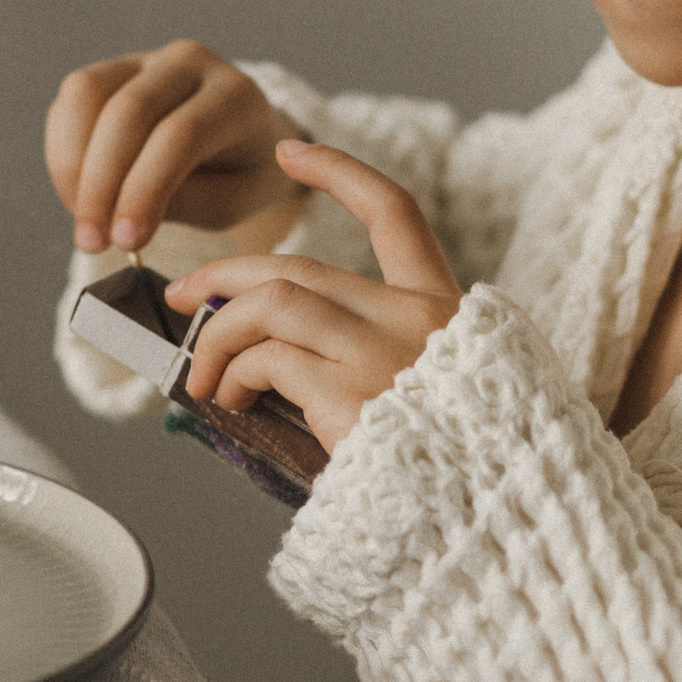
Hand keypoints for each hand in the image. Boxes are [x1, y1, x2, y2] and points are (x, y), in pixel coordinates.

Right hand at [46, 40, 307, 254]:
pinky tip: (77, 193)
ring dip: (71, 163)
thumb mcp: (232, 202)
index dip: (145, 189)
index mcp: (235, 94)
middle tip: (92, 241)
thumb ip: (183, 202)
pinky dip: (63, 151)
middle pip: (128, 110)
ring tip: (83, 219)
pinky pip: (71, 100)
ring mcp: (145, 59)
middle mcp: (189, 62)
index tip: (126, 241)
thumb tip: (118, 210)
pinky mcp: (110, 69)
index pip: (180, 134)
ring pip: (87, 92)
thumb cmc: (238, 175)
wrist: (240, 137)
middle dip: (101, 183)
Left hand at [164, 140, 459, 451]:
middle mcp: (419, 321)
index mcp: (446, 314)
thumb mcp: (431, 400)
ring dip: (219, 333)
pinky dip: (234, 371)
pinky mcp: (355, 393)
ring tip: (202, 373)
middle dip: (227, 276)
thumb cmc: (457, 478)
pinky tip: (229, 399)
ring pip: (274, 302)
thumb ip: (370, 365)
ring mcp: (388, 353)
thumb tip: (270, 360)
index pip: (395, 213)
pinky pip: (268, 357)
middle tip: (184, 297)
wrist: (498, 529)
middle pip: (301, 267)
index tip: (293, 152)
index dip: (340, 172)